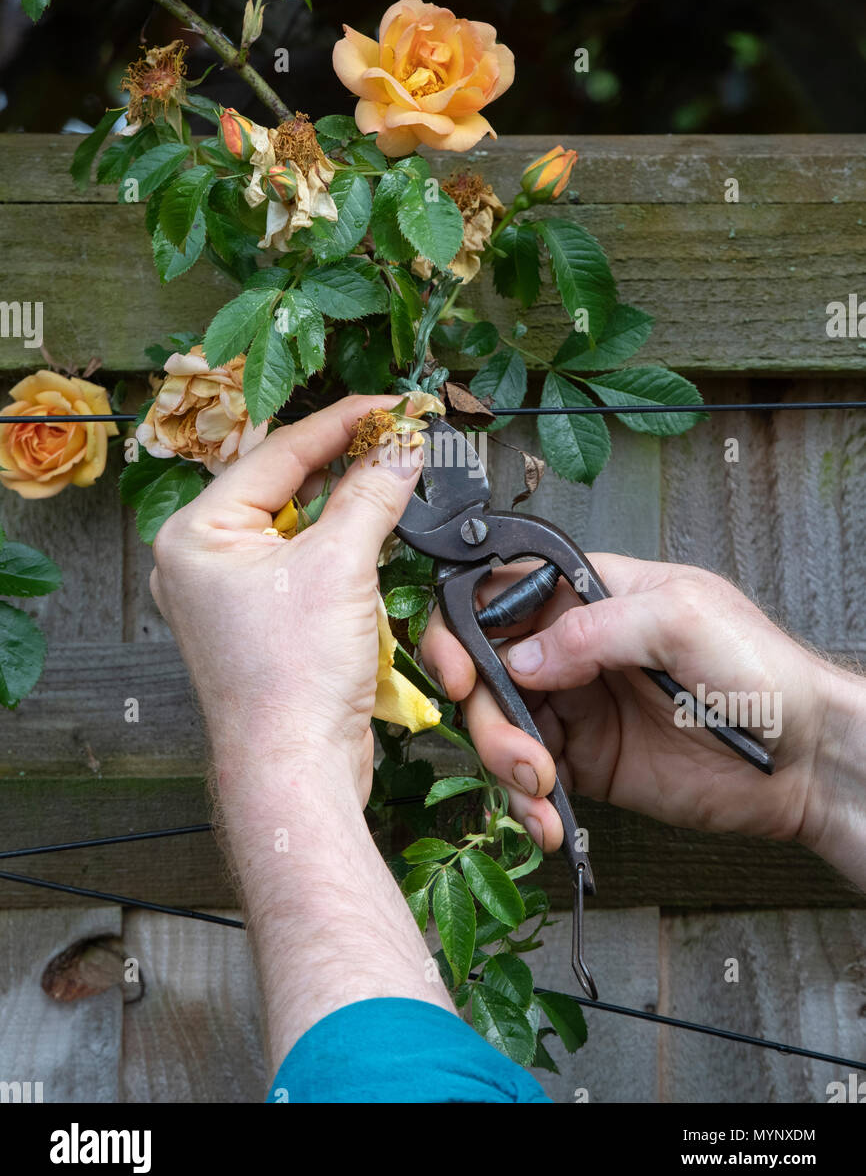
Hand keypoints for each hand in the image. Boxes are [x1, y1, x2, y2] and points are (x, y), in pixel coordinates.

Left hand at [149, 395, 423, 806]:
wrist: (296, 770)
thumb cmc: (290, 683)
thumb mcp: (340, 567)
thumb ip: (373, 494)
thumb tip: (401, 447)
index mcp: (197, 534)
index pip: (279, 453)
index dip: (344, 423)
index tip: (393, 405)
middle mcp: (205, 560)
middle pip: (286, 483)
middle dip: (347, 458)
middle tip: (401, 432)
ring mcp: (234, 594)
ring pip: (300, 522)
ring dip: (350, 499)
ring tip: (396, 469)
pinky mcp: (266, 622)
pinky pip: (307, 563)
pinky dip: (344, 543)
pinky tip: (378, 526)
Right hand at [421, 555, 842, 850]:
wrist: (805, 760)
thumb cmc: (763, 671)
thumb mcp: (684, 621)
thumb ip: (596, 628)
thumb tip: (521, 657)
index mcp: (593, 593)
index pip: (502, 591)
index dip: (465, 626)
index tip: (461, 671)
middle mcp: (574, 646)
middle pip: (487, 667)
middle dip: (486, 714)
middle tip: (517, 753)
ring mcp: (577, 706)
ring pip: (500, 726)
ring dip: (504, 764)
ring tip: (540, 793)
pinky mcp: (586, 763)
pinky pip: (530, 778)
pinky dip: (526, 803)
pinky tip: (546, 821)